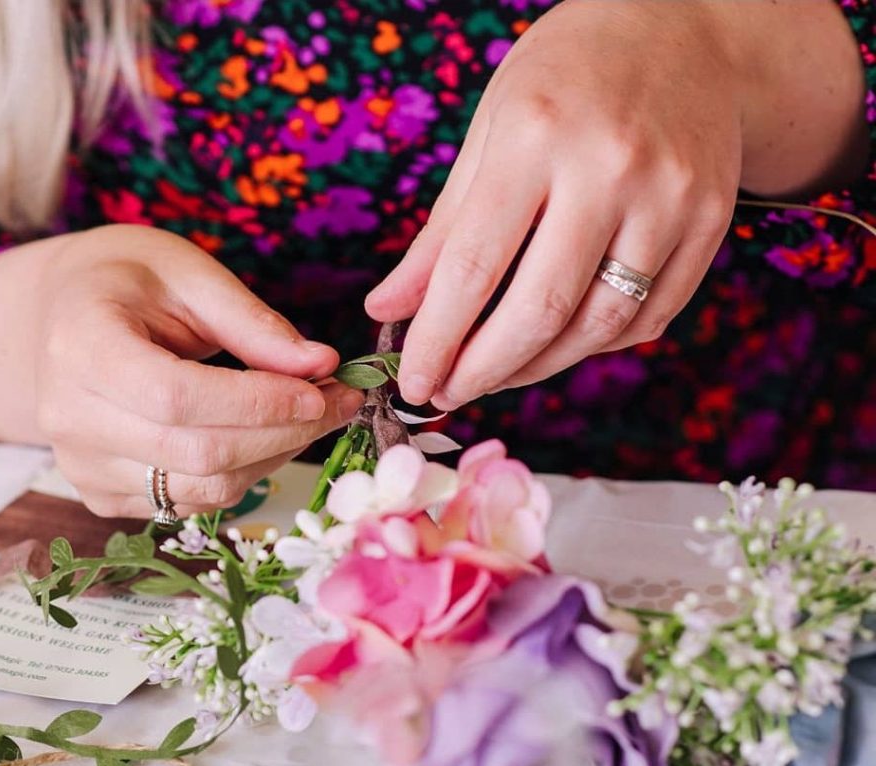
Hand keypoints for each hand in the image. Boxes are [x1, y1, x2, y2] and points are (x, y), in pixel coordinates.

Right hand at [0, 225, 362, 516]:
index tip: (320, 389)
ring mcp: (81, 466)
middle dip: (284, 433)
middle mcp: (69, 417)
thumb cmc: (124, 284)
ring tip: (313, 417)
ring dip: (274, 458)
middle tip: (339, 401)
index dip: (257, 403)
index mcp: (80, 345)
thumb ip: (251, 322)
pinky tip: (267, 437)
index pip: (176, 396)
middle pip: (197, 453)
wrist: (58, 322)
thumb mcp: (186, 274)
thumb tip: (321, 364)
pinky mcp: (101, 495)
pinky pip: (190, 503)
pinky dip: (244, 475)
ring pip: (203, 490)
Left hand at [365, 1, 743, 409]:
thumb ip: (441, 232)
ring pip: (598, 326)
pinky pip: (648, 318)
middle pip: (540, 311)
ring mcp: (671, 197)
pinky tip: (558, 346)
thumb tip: (387, 311)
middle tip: (446, 395)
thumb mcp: (490, 132)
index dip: (436, 341)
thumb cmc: (566, 79)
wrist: (686, 29)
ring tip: (494, 375)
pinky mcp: (712, 220)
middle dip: (483, 371)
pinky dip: (595, 347)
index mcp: (536, 136)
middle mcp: (610, 168)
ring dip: (537, 369)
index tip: (412, 381)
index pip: (472, 269)